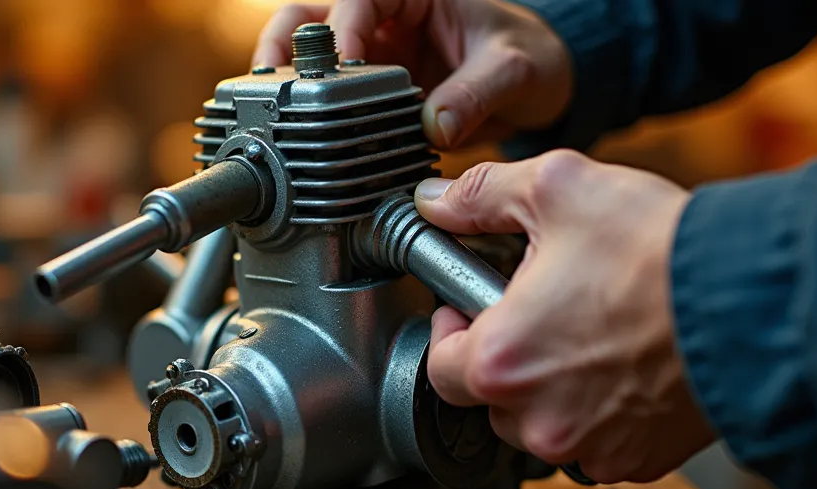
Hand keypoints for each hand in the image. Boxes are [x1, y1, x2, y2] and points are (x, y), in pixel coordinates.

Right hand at [253, 0, 571, 149]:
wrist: (541, 89)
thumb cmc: (532, 57)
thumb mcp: (513, 69)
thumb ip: (475, 94)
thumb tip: (435, 126)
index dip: (342, 28)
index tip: (341, 65)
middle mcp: (383, 19)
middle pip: (309, 20)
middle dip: (285, 50)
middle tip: (277, 88)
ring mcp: (371, 58)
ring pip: (305, 60)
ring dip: (285, 84)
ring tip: (275, 115)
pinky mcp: (368, 96)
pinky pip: (327, 102)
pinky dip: (308, 118)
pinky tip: (300, 141)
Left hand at [416, 150, 716, 482]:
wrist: (754, 300)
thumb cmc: (659, 251)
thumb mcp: (558, 189)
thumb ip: (481, 195)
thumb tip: (437, 204)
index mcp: (501, 362)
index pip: (438, 367)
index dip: (451, 331)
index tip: (471, 308)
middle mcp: (538, 420)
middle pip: (491, 401)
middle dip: (508, 358)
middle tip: (544, 313)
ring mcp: (590, 448)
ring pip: (544, 426)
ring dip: (554, 389)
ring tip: (593, 335)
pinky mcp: (638, 461)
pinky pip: (599, 443)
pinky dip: (605, 413)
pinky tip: (630, 367)